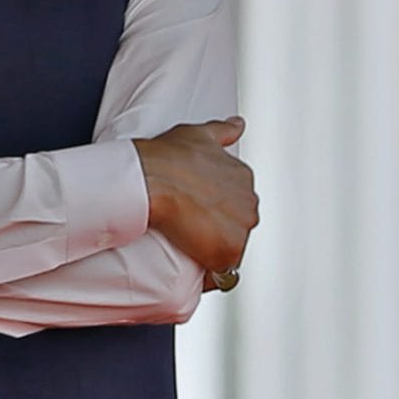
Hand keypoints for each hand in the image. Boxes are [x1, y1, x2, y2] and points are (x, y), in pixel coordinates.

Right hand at [132, 117, 257, 274]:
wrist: (148, 179)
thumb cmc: (167, 156)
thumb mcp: (199, 134)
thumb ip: (224, 130)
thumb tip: (239, 124)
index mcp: (244, 178)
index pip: (236, 203)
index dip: (216, 210)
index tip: (195, 210)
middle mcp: (250, 204)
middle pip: (236, 227)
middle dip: (217, 230)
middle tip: (186, 228)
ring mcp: (241, 230)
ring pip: (231, 250)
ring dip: (213, 251)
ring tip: (185, 245)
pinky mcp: (227, 254)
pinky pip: (223, 275)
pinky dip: (210, 275)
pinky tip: (191, 267)